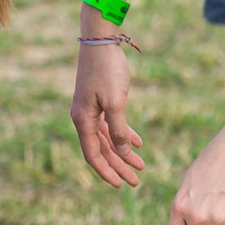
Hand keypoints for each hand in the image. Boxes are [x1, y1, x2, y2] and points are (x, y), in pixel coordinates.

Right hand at [71, 39, 144, 188]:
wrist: (101, 39)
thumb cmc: (107, 69)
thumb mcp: (116, 102)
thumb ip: (119, 130)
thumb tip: (122, 152)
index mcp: (83, 120)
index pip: (93, 154)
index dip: (107, 171)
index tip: (121, 185)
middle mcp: (84, 117)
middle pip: (102, 149)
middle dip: (119, 166)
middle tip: (136, 181)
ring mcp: (91, 109)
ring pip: (108, 138)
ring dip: (123, 152)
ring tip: (141, 165)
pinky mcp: (99, 100)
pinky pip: (111, 124)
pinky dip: (124, 134)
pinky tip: (138, 143)